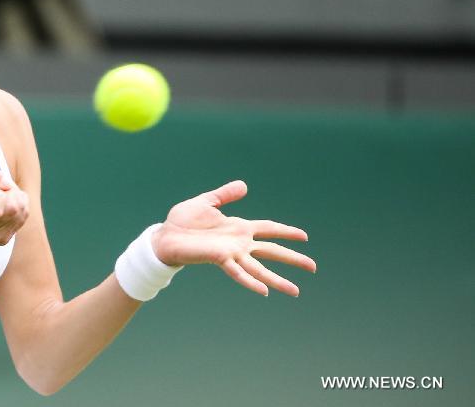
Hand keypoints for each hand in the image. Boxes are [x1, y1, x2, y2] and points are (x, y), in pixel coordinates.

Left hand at [151, 180, 315, 295]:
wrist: (164, 236)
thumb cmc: (182, 221)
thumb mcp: (205, 202)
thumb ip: (225, 195)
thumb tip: (244, 185)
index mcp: (237, 227)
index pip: (268, 229)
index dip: (286, 231)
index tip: (304, 236)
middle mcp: (238, 243)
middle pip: (272, 250)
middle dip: (292, 258)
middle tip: (313, 267)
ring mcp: (231, 253)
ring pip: (259, 268)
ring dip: (278, 279)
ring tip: (296, 291)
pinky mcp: (219, 259)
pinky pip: (238, 272)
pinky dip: (251, 281)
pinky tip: (265, 291)